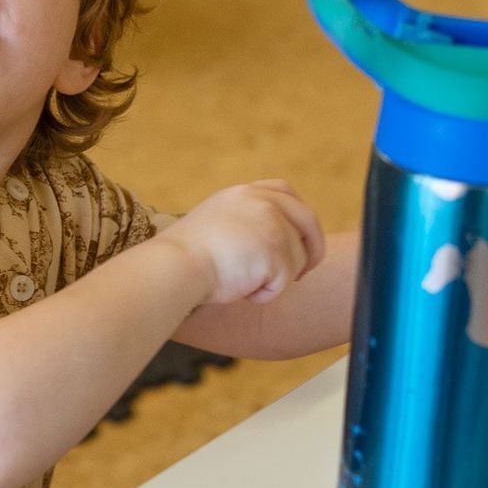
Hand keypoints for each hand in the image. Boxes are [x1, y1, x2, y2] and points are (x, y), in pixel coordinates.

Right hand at [164, 180, 326, 305]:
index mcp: (246, 193)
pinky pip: (283, 283)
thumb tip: (270, 242)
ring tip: (241, 281)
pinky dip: (265, 294)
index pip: (286, 192)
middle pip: (308, 222)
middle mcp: (264, 203)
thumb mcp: (217, 219)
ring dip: (275, 279)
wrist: (174, 266)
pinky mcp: (276, 253)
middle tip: (303, 273)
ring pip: (298, 260)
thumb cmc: (186, 255)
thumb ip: (245, 220)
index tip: (301, 236)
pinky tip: (239, 289)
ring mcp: (273, 227)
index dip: (299, 216)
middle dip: (313, 249)